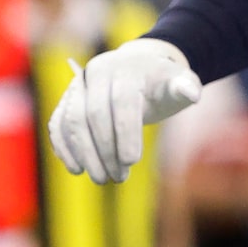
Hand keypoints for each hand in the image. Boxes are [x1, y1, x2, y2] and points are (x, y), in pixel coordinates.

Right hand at [48, 37, 202, 183]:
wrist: (137, 68)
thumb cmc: (161, 83)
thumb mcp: (179, 82)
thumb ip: (185, 87)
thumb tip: (190, 93)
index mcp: (125, 68)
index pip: (121, 101)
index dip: (125, 132)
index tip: (132, 162)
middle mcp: (95, 73)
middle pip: (92, 114)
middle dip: (104, 150)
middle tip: (118, 177)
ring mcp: (77, 87)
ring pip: (71, 121)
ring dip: (84, 154)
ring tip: (101, 178)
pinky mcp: (66, 100)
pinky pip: (57, 124)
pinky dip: (63, 148)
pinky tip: (77, 169)